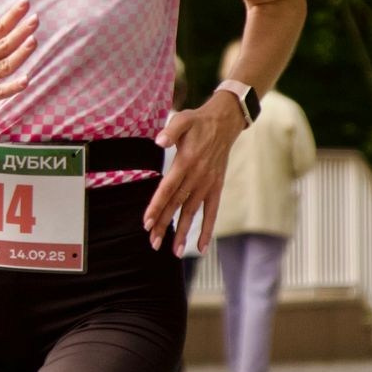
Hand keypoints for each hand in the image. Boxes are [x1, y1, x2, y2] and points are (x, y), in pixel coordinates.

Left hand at [143, 103, 236, 254]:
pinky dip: (206, 229)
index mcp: (185, 162)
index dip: (157, 206)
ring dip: (183, 232)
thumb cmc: (198, 122)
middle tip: (153, 243)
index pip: (168, 189)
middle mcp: (197, 176)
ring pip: (192, 212)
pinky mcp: (216, 187)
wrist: (225, 122)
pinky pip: (212, 212)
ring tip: (174, 251)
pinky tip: (200, 247)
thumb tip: (159, 141)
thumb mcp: (183, 120)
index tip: (147, 223)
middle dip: (165, 225)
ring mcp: (208, 184)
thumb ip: (170, 131)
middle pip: (177, 205)